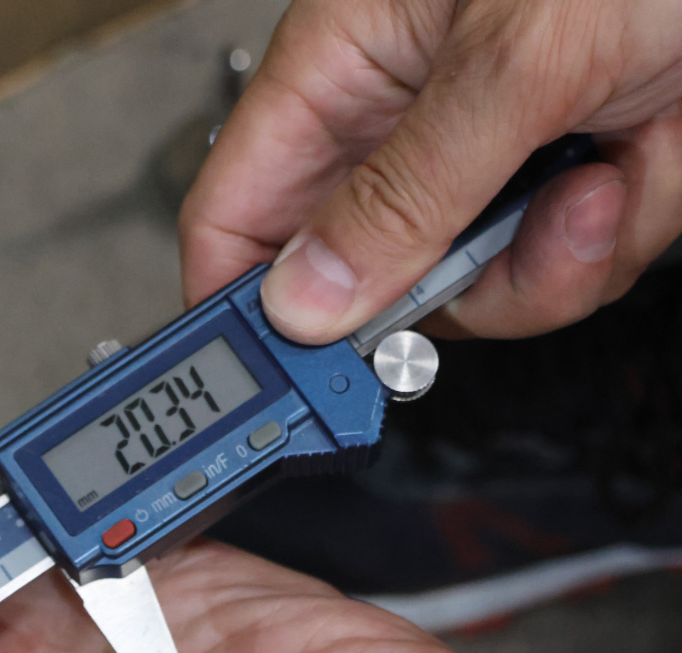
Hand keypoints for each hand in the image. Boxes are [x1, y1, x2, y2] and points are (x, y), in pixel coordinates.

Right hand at [179, 0, 681, 342]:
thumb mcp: (518, 57)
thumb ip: (404, 190)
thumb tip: (304, 300)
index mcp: (344, 64)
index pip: (237, 210)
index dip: (239, 302)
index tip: (272, 379)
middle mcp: (406, 121)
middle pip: (359, 277)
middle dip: (430, 292)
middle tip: (470, 273)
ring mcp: (488, 160)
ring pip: (467, 292)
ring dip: (541, 264)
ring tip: (593, 183)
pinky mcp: (567, 185)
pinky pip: (553, 273)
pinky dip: (606, 241)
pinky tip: (631, 166)